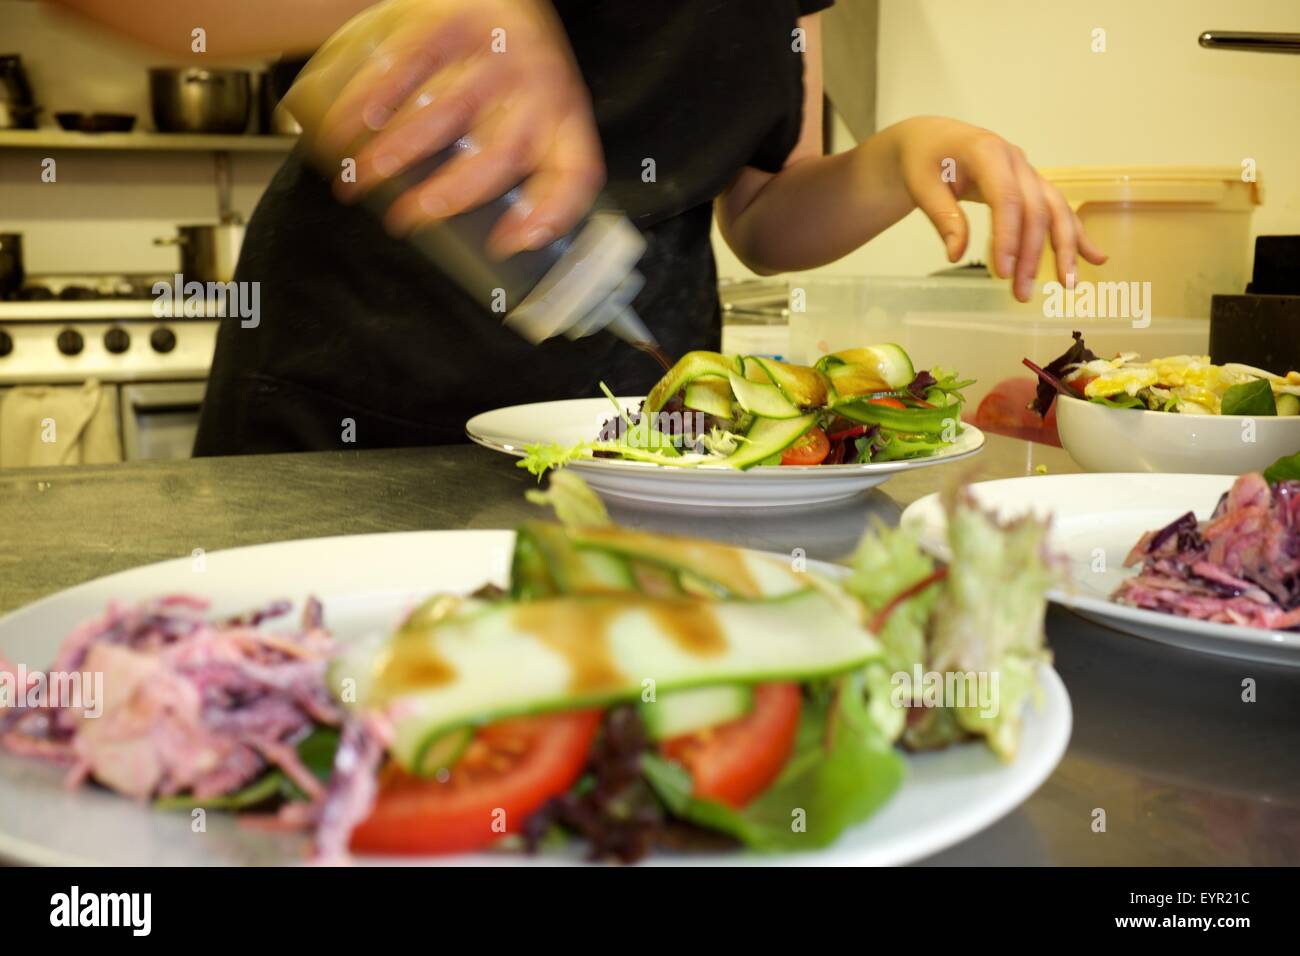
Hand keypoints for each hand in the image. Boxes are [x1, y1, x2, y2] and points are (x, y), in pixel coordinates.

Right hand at [321, 0, 603, 256]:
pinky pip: (409, 65)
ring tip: (360, 176)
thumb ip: (529, 173)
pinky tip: (350, 122)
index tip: (505, 244)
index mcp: (566, 118)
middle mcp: (539, 86)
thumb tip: (504, 243)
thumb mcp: (540, 117)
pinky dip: (373, 98)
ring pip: (446, 113)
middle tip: (409, 217)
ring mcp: (495, 54)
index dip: (549, 215)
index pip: (577, 174)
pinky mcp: (452, 22)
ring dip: (397, 152)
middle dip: (450, 194)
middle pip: (499, 155)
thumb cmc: (514, 73)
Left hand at [892, 116, 1105, 300]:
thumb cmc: (924, 160)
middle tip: (1021, 293)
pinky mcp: (1032, 185)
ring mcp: (1029, 172)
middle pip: (1035, 210)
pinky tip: (1094, 258)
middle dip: (1031, 254)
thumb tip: (956, 255)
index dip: (1007, 237)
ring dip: (1063, 249)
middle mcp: (1016, 161)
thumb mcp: (922, 185)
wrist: (932, 139)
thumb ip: (943, 217)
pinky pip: (1058, 210)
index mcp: (988, 152)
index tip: (1001, 272)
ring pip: (1055, 211)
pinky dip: (1076, 234)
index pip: (1006, 198)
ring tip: (1067, 286)